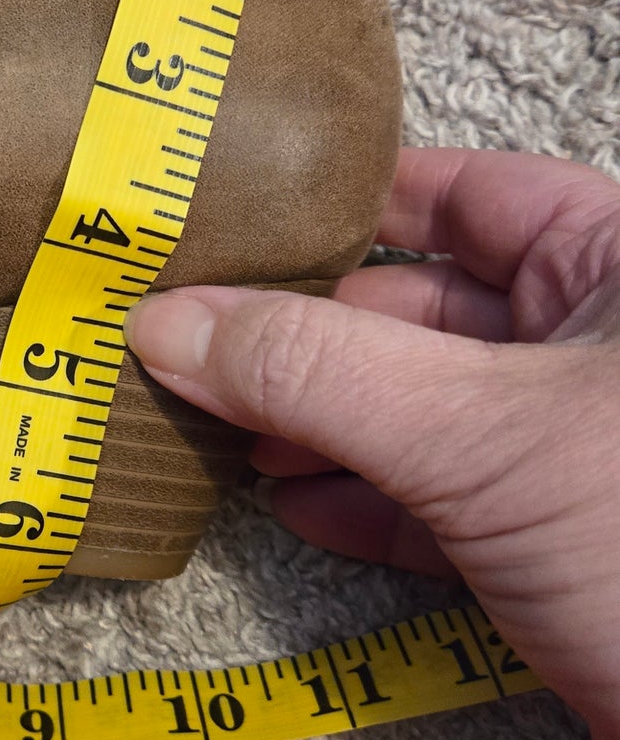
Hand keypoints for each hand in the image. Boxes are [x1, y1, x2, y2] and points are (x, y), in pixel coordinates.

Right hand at [125, 148, 619, 739]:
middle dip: (310, 330)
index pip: (467, 194)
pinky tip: (292, 503)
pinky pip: (444, 499)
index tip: (234, 224)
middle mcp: (601, 348)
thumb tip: (164, 322)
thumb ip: (314, 369)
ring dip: (322, 422)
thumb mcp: (476, 432)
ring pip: (425, 408)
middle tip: (190, 341)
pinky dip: (367, 501)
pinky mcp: (564, 546)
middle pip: (425, 306)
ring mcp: (579, 451)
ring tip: (219, 427)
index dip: (348, 205)